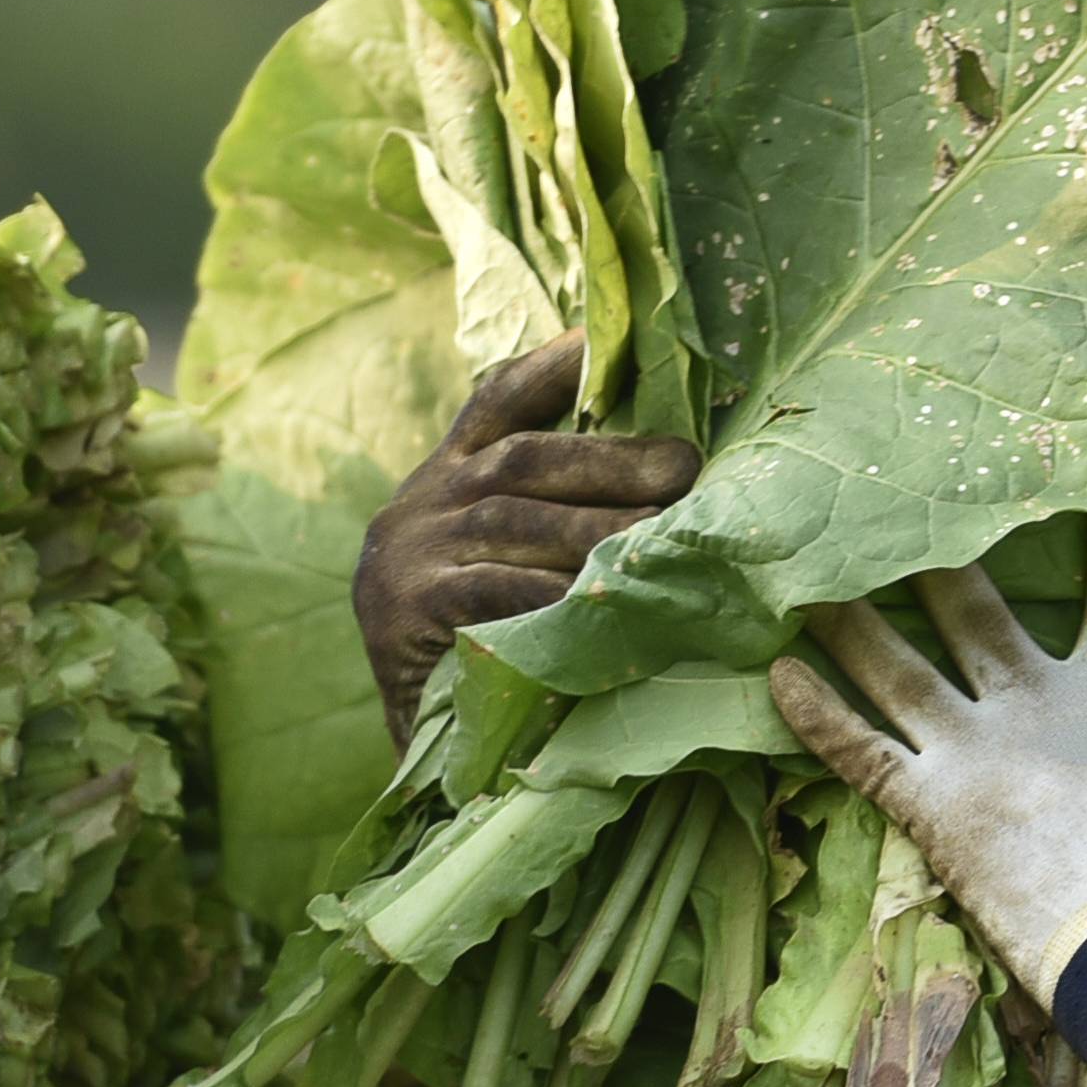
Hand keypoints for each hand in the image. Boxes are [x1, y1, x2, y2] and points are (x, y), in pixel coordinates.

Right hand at [356, 338, 697, 736]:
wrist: (413, 749)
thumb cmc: (478, 652)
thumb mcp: (499, 568)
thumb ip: (544, 517)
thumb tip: (660, 478)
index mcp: (439, 482)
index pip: (494, 403)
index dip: (548, 366)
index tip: (599, 336)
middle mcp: (418, 505)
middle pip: (522, 459)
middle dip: (608, 458)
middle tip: (682, 466)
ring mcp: (408, 555)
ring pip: (514, 518)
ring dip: (597, 524)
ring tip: (664, 534)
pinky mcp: (404, 610)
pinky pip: (491, 589)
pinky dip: (552, 590)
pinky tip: (602, 597)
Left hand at [768, 499, 1086, 995]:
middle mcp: (1036, 708)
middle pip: (973, 607)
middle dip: (934, 549)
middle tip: (894, 492)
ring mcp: (977, 754)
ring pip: (897, 667)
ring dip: (847, 620)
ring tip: (801, 573)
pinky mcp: (932, 809)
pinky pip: (859, 752)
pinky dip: (815, 716)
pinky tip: (773, 676)